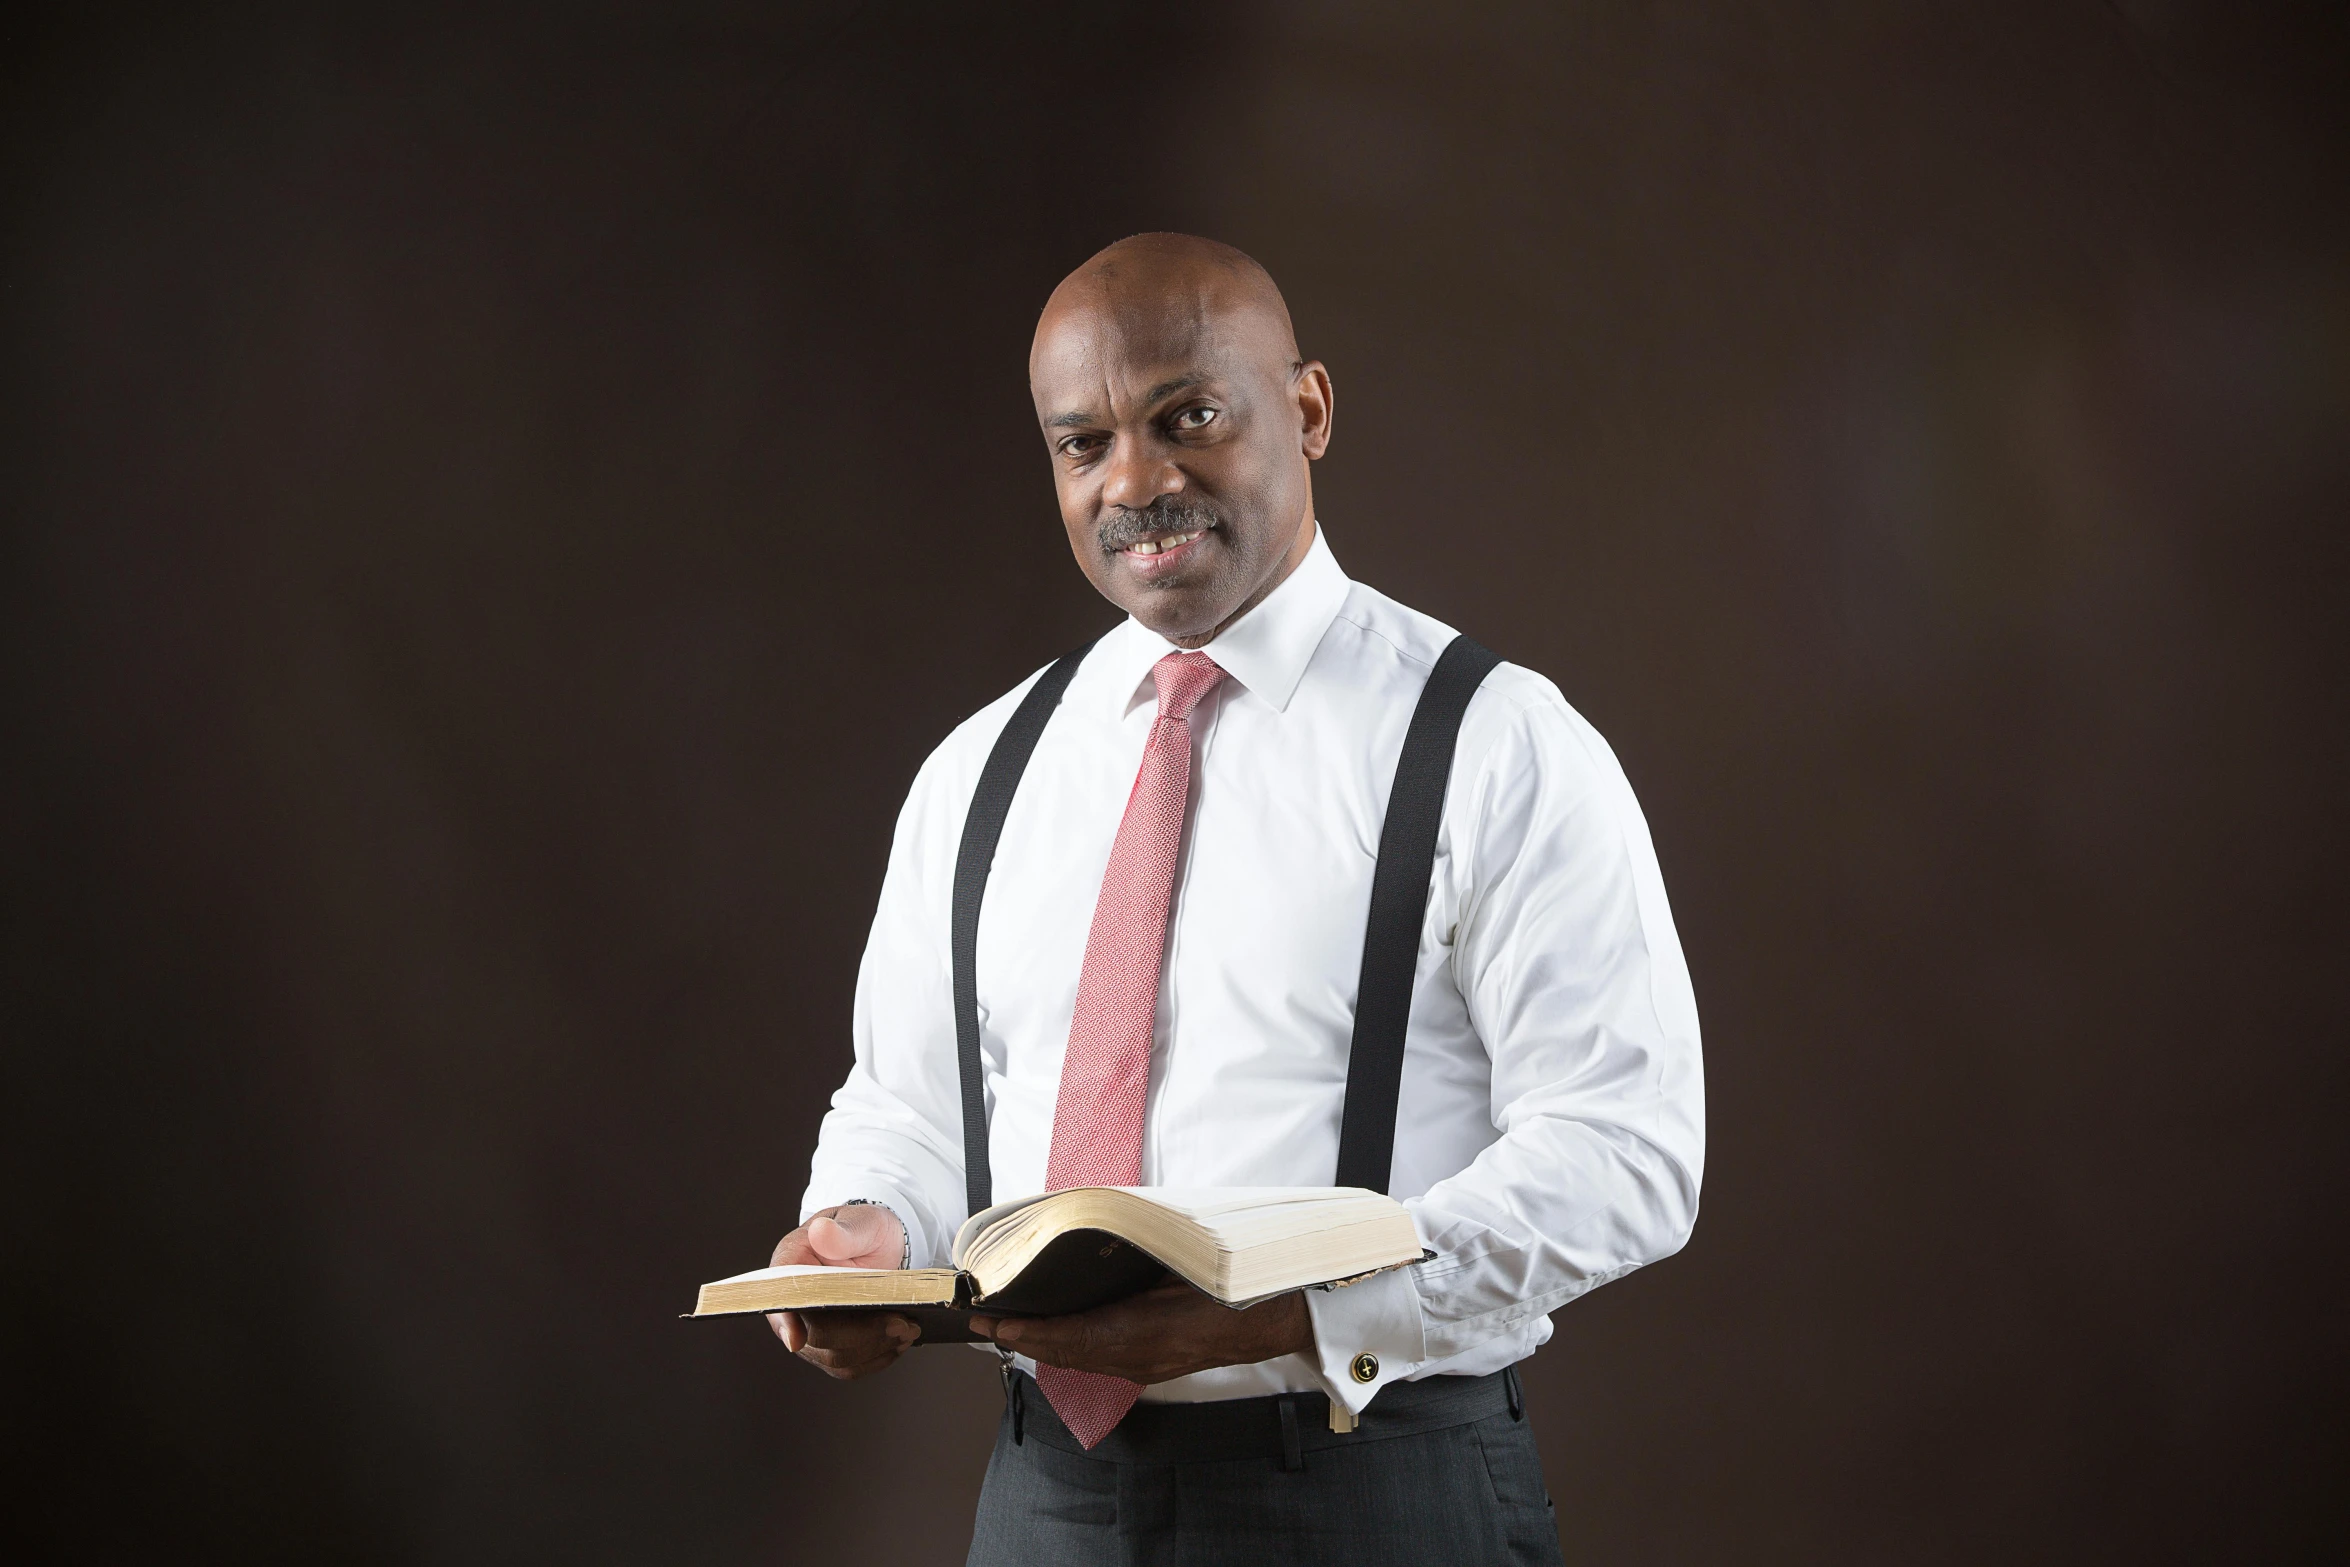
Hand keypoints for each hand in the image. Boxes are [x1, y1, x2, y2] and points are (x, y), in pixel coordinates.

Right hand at [767, 1204, 915, 1378]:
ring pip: (833, 1357)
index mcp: (789, 1265)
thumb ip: (842, 1231)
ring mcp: (810, 1329)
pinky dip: (877, 1358)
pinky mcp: (832, 1346)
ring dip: (873, 1349)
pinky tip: (900, 1342)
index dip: (785, 1320)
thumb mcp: (860, 1221)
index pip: (778, 1297)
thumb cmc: (864, 1229)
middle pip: (814, 1335)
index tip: (797, 1339)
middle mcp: (793, 1303)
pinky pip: (849, 1366)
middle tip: (900, 1323)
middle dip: (858, 1335)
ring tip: (908, 1330)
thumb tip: (820, 1233)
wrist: (880, 1246)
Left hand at [968, 1279, 1314, 1384]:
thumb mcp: (1177, 1258)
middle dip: (1021, 1340)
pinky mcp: (1148, 1364)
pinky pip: (1096, 1359)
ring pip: (1078, 1359)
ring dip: (1040, 1345)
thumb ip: (1132, 1250)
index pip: (1068, 1337)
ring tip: (1004, 1328)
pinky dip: (1066, 1348)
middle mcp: (1137, 1356)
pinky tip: (1052, 1334)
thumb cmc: (1227, 1282)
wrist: (1268, 1316)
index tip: (992, 1323)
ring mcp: (1143, 1365)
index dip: (1026, 1333)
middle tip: (981, 1324)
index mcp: (1142, 1332)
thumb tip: (1084, 1228)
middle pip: (1065, 1353)